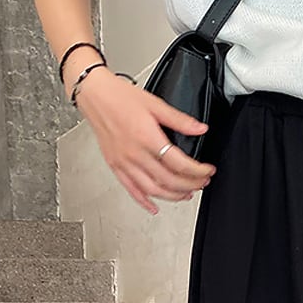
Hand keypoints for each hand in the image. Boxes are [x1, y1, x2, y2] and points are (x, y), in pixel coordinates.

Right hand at [73, 67, 216, 214]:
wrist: (94, 95)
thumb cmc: (119, 96)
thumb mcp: (154, 104)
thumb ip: (179, 120)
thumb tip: (200, 129)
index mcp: (147, 138)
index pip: (179, 164)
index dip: (197, 171)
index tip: (207, 170)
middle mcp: (135, 154)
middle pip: (169, 180)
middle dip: (190, 185)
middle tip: (202, 183)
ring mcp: (124, 163)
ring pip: (153, 190)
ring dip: (173, 196)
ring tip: (186, 194)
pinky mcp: (115, 166)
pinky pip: (132, 190)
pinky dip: (144, 202)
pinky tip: (154, 207)